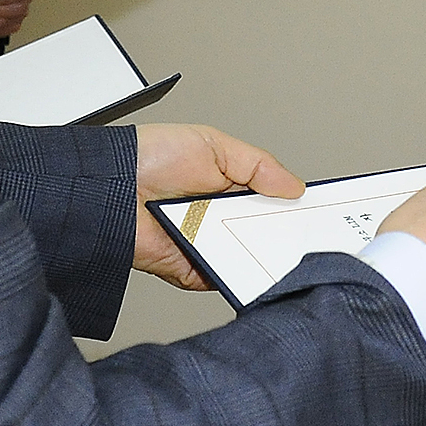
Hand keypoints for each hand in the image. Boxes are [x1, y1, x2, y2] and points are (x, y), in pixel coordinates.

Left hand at [133, 124, 302, 289]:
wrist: (110, 184)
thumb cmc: (150, 156)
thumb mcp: (215, 146)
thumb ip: (259, 166)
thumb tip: (295, 188)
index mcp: (228, 189)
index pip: (269, 204)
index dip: (291, 208)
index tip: (315, 212)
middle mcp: (218, 219)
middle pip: (263, 234)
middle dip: (284, 234)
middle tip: (306, 233)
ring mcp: (206, 246)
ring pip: (246, 259)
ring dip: (263, 254)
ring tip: (280, 244)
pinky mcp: (191, 270)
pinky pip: (221, 279)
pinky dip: (235, 274)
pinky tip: (248, 260)